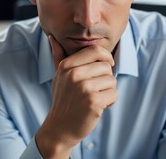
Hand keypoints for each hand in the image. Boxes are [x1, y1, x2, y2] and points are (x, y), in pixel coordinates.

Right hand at [35, 35, 117, 157]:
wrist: (59, 128)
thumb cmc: (62, 100)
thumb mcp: (58, 76)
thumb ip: (58, 57)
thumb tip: (52, 38)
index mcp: (67, 65)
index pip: (95, 50)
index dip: (106, 56)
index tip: (108, 65)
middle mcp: (74, 74)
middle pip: (106, 66)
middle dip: (106, 78)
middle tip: (96, 89)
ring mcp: (83, 87)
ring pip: (112, 80)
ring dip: (108, 91)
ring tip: (95, 98)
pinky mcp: (93, 101)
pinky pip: (114, 94)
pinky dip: (110, 101)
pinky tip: (98, 107)